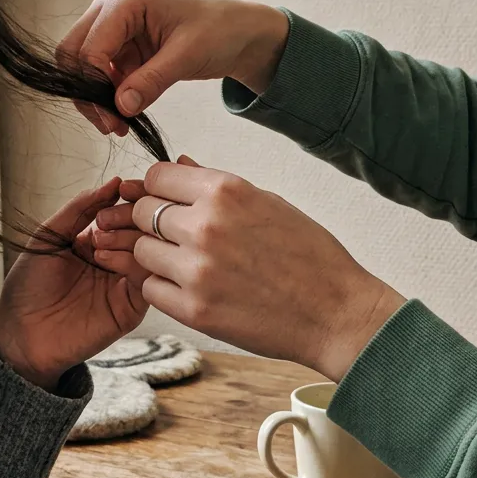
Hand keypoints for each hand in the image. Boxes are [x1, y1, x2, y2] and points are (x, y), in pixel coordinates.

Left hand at [0, 179, 150, 390]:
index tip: (124, 188)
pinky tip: (109, 262)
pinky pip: (149, 282)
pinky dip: (135, 266)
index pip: (127, 212)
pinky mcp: (132, 308)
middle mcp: (117, 259)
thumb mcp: (49, 237)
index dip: (130, 197)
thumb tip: (113, 182)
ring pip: (151, 253)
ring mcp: (126, 284)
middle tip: (107, 220)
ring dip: (131, 240)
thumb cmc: (28, 288)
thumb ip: (79, 209)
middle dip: (131, 217)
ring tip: (101, 243)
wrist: (21, 335)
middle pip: (144, 229)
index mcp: (98, 240)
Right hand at [57, 0, 289, 133]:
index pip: (89, 48)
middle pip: (73, 55)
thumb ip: (151, 81)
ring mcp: (112, 29)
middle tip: (110, 124)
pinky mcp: (120, 48)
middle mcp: (110, 9)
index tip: (113, 117)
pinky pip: (100, 76)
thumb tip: (120, 107)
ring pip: (81, 68)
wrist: (238, 33)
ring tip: (119, 125)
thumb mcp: (187, 56)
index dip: (94, 86)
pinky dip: (107, 97)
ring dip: (94, 98)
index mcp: (124, 0)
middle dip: (86, 92)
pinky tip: (125, 116)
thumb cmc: (219, 30)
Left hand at [93, 157, 405, 380]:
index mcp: (225, 192)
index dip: (158, 189)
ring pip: (141, 251)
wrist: (335, 313)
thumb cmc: (310, 256)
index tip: (166, 201)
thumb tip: (179, 165)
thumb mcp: (268, 203)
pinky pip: (151, 288)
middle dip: (152, 221)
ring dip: (157, 256)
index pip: (157, 177)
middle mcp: (205, 226)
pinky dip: (163, 287)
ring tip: (187, 264)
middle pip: (142, 212)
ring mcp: (196, 270)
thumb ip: (216, 187)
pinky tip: (190, 288)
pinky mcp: (193, 309)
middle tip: (176, 236)